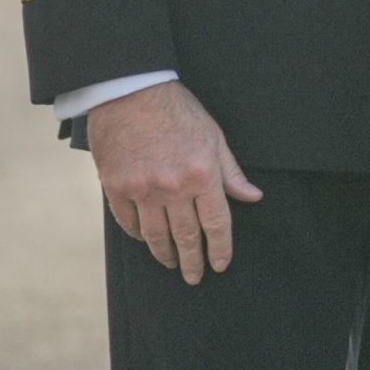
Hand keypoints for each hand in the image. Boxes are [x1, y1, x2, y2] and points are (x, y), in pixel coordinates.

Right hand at [87, 81, 262, 284]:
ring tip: (173, 264)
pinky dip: (138, 236)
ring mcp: (142, 189)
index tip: (220, 265)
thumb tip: (252, 197)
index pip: (216, 224)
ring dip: (166, 255)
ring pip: (156, 236)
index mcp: (202, 174)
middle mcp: (173, 187)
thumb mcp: (214, 137)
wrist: (131, 91)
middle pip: (186, 236)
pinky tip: (146, 241)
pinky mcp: (116, 187)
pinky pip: (129, 223)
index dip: (220, 249)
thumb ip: (231, 172)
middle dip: (193, 261)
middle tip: (195, 278)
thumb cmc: (178, 111)